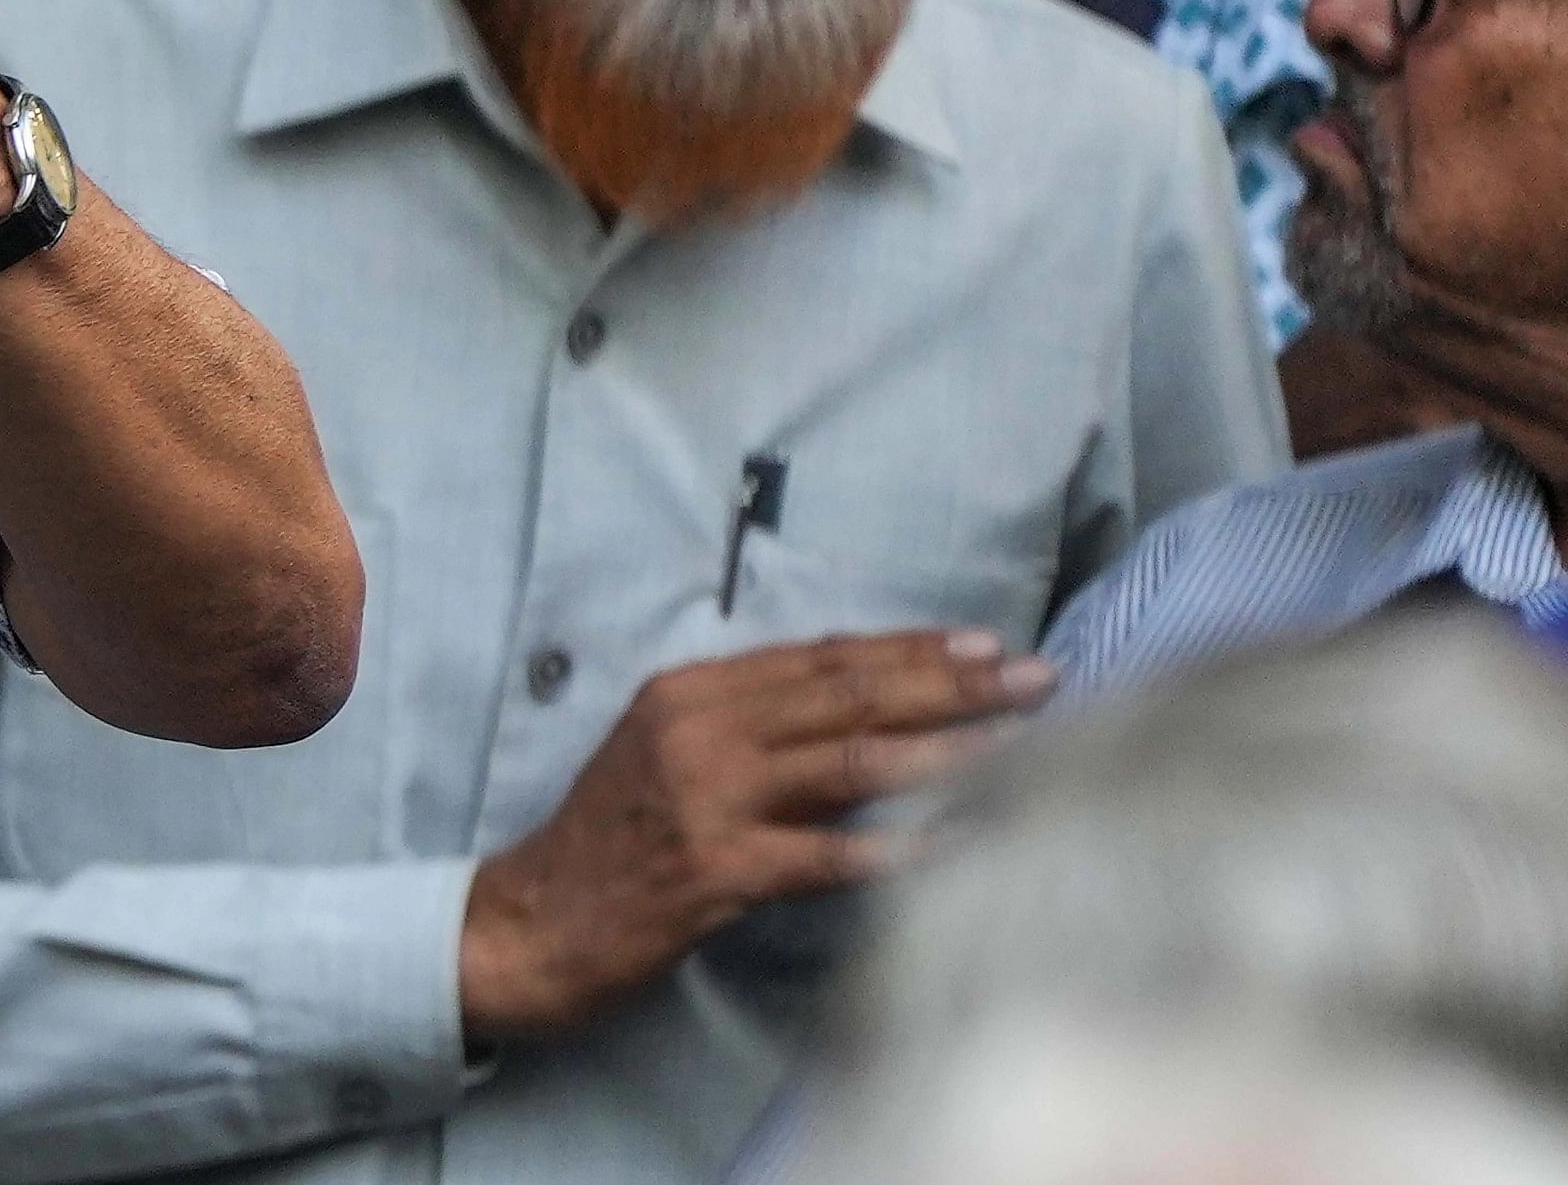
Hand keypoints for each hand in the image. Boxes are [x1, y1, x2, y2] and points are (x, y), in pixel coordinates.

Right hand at [454, 629, 1048, 1040]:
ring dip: (948, 750)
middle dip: (953, 685)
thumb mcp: (666, 755)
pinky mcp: (716, 868)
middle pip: (849, 696)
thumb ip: (751, 729)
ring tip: (1022, 744)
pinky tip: (960, 843)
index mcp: (690, 690)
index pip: (821, 658)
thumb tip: (865, 716)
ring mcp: (707, 797)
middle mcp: (700, 728)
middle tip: (1036, 678)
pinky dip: (898, 848)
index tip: (986, 644)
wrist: (531, 922)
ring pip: (850, 762)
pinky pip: (827, 855)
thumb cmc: (607, 842)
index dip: (910, 649)